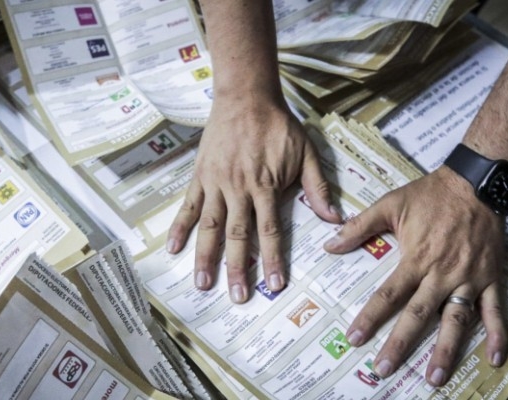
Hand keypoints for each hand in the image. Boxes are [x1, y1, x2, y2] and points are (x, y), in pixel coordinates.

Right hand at [167, 96, 340, 302]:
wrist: (245, 97)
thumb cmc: (278, 125)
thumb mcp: (306, 152)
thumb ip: (317, 187)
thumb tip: (333, 219)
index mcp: (264, 185)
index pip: (269, 230)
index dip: (272, 259)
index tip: (274, 285)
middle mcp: (237, 189)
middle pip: (236, 235)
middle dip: (237, 269)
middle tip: (237, 297)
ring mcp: (215, 183)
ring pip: (209, 226)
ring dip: (205, 256)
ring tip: (201, 283)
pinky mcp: (199, 176)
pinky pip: (188, 205)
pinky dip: (180, 227)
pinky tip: (173, 248)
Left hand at [324, 167, 507, 385]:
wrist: (475, 182)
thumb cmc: (430, 194)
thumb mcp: (390, 204)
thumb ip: (358, 227)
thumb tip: (329, 245)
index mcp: (416, 258)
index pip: (388, 295)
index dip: (370, 317)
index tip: (355, 338)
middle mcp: (442, 274)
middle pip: (418, 315)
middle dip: (400, 344)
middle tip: (384, 368)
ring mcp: (468, 278)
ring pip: (456, 321)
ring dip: (446, 350)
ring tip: (435, 377)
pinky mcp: (490, 278)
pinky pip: (494, 310)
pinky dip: (497, 334)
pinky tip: (494, 358)